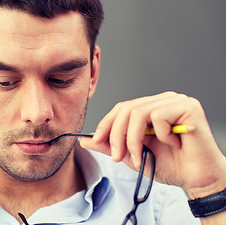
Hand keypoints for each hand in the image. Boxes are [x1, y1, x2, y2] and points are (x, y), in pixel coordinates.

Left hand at [81, 92, 225, 198]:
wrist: (197, 180)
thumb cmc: (170, 165)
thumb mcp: (133, 155)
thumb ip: (110, 145)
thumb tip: (84, 140)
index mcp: (150, 108)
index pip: (122, 108)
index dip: (106, 124)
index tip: (96, 141)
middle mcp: (162, 101)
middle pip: (127, 108)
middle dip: (116, 135)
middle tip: (117, 157)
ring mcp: (176, 101)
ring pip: (138, 112)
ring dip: (133, 139)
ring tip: (140, 156)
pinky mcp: (188, 107)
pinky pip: (159, 116)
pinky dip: (160, 136)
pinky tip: (173, 144)